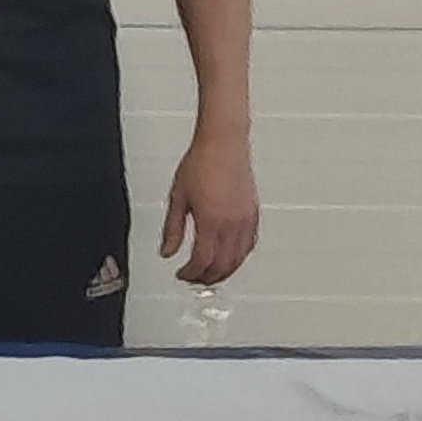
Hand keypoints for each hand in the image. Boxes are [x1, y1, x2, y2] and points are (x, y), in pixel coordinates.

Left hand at [159, 129, 259, 287]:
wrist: (223, 142)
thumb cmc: (201, 162)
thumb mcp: (177, 197)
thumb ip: (173, 228)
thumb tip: (167, 251)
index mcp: (211, 221)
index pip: (202, 261)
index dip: (191, 273)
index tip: (182, 274)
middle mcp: (232, 223)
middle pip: (223, 265)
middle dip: (207, 277)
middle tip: (195, 278)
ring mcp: (245, 219)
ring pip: (239, 258)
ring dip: (225, 270)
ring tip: (210, 272)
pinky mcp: (254, 213)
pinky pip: (250, 244)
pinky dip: (240, 257)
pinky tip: (231, 256)